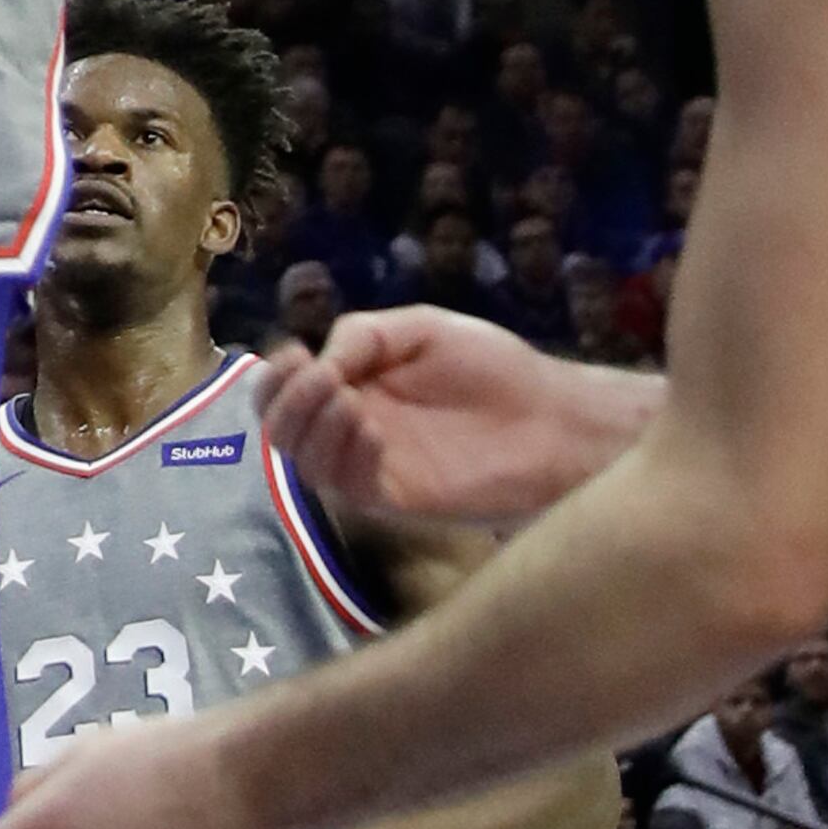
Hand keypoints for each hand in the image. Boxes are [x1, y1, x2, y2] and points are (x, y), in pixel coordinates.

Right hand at [254, 308, 645, 524]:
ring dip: (312, 426)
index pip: (286, 392)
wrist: (552, 419)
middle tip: (321, 378)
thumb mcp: (421, 329)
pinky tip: (373, 428)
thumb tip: (318, 362)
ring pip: (303, 462)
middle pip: (280, 429)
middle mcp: (351, 430)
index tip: (295, 353)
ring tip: (349, 399)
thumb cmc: (494, 369)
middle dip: (285, 401)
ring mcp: (369, 468)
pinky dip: (345, 453)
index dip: (275, 375)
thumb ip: (362, 336)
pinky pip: (345, 486)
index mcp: (353, 387)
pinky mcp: (393, 500)